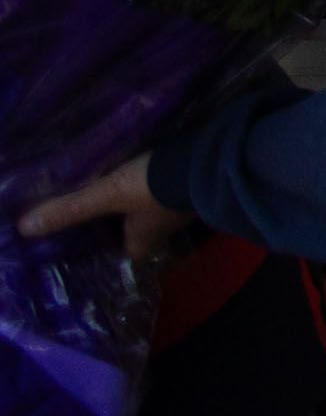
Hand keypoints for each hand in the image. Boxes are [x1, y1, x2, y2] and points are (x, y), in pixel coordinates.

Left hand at [17, 155, 187, 264]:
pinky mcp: (193, 183)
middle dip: (124, 225)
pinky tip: (149, 174)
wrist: (209, 159)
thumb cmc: (155, 187)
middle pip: (141, 233)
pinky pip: (169, 192)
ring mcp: (183, 205)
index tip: (96, 242)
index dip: (113, 250)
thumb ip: (70, 209)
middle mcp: (164, 227)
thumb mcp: (108, 194)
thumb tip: (24, 229)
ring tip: (120, 193)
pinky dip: (158, 187)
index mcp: (144, 238)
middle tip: (103, 215)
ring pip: (156, 212)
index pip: (128, 256)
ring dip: (141, 206)